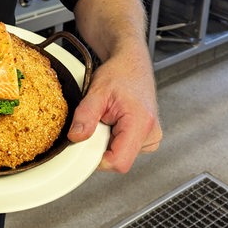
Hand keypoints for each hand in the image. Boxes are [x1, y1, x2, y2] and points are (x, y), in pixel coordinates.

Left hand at [66, 53, 161, 172]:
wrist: (132, 64)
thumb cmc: (120, 73)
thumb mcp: (97, 91)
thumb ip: (85, 116)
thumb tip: (76, 137)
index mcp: (141, 123)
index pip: (119, 162)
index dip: (98, 158)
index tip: (88, 143)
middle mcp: (151, 134)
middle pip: (119, 160)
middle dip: (102, 146)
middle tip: (100, 122)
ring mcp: (152, 138)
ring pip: (122, 156)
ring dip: (108, 142)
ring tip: (109, 119)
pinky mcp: (148, 138)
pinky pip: (126, 149)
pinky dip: (115, 139)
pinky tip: (115, 122)